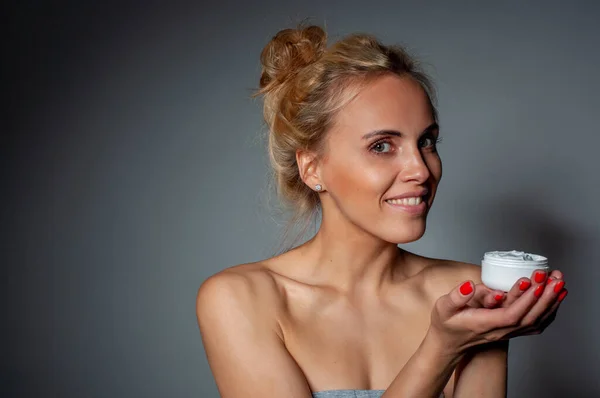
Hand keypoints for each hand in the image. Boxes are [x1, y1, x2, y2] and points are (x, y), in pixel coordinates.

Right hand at [428, 270, 567, 354]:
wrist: (448, 344)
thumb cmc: (445, 324)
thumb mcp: (443, 307)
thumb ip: (456, 296)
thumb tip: (470, 285)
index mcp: (485, 324)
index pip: (511, 315)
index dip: (525, 300)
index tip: (534, 283)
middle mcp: (500, 331)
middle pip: (529, 317)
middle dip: (544, 297)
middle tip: (554, 278)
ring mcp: (507, 332)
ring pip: (535, 321)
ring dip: (550, 302)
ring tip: (559, 283)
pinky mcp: (511, 331)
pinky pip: (535, 324)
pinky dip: (549, 312)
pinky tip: (555, 299)